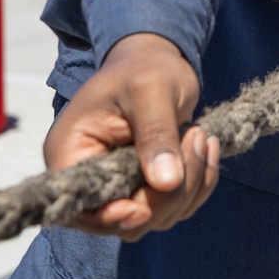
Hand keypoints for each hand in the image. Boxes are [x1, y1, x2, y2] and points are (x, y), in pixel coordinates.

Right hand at [43, 32, 219, 239]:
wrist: (158, 58)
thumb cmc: (145, 66)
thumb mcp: (151, 90)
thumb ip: (156, 134)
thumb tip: (167, 183)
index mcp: (70, 153)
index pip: (81, 209)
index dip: (112, 216)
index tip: (144, 204)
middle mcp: (89, 178)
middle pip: (125, 220)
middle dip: (167, 193)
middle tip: (195, 138)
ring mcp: (120, 186)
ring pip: (156, 217)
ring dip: (190, 184)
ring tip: (201, 135)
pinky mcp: (147, 187)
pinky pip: (175, 206)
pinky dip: (199, 184)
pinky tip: (208, 148)